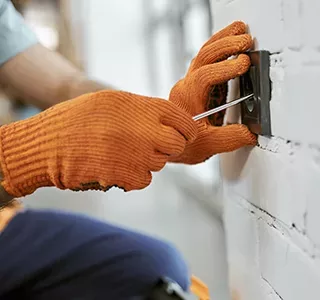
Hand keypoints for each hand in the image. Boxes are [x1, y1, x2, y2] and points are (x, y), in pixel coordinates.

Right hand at [0, 91, 197, 196]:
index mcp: (142, 107)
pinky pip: (145, 180)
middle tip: (154, 145)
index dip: (186, 129)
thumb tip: (173, 123)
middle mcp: (145, 130)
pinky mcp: (128, 176)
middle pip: (177, 144)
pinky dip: (134, 176)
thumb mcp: (114, 102)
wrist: (47, 144)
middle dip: (171, 147)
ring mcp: (138, 155)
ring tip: (121, 151)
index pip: (184, 121)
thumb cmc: (78, 120)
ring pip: (160, 163)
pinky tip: (115, 166)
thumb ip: (145, 111)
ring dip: (148, 160)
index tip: (184, 133)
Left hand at [168, 21, 256, 164]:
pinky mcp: (199, 82)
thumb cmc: (180, 144)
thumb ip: (229, 139)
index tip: (243, 63)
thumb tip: (250, 132)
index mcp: (188, 99)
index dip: (224, 68)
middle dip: (226, 46)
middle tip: (246, 41)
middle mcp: (188, 86)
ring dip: (224, 40)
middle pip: (205, 57)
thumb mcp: (206, 146)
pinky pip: (208, 58)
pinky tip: (232, 40)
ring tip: (241, 29)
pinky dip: (221, 46)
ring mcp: (192, 82)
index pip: (205, 76)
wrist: (167, 143)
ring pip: (205, 53)